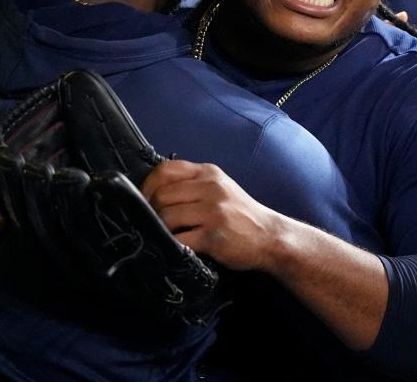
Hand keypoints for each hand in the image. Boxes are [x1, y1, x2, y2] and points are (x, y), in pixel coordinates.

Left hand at [141, 160, 286, 271]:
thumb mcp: (220, 187)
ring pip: (166, 216)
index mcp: (209, 173)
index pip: (165, 170)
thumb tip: (155, 192)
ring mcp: (213, 211)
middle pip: (161, 195)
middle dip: (152, 212)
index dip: (148, 186)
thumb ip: (192, 184)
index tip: (145, 200)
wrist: (270, 236)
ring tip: (170, 235)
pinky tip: (179, 246)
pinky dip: (172, 245)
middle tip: (156, 223)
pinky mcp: (214, 235)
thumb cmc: (241, 214)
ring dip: (161, 229)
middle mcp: (211, 187)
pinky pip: (179, 239)